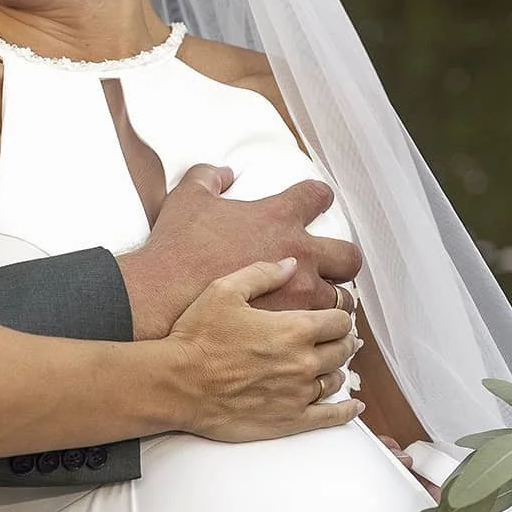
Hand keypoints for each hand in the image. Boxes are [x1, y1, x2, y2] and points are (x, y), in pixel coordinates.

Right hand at [118, 165, 363, 338]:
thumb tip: (224, 173)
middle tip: (332, 266)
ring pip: (343, 300)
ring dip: (336, 301)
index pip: (317, 196)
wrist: (162, 303)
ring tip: (325, 307)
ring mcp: (301, 297)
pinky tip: (315, 337)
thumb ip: (208, 177)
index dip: (319, 197)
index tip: (316, 202)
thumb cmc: (177, 252)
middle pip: (348, 255)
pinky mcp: (292, 327)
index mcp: (278, 219)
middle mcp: (300, 256)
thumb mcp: (187, 199)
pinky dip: (322, 333)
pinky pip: (325, 333)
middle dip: (344, 260)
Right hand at [162, 256, 360, 441]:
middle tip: (336, 339)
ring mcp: (298, 393)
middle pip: (342, 349)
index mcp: (294, 328)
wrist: (177, 384)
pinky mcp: (289, 420)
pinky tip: (353, 406)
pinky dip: (346, 411)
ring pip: (335, 380)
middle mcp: (303, 361)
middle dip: (342, 341)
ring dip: (336, 370)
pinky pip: (330, 417)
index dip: (339, 316)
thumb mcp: (224, 290)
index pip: (339, 320)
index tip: (333, 317)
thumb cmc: (197, 337)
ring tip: (330, 365)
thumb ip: (262, 274)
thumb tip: (290, 264)